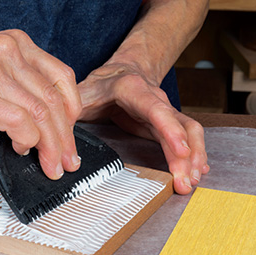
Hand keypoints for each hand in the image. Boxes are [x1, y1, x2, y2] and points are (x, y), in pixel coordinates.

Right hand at [0, 29, 81, 179]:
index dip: (73, 111)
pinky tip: (21, 147)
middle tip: (66, 160)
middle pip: (54, 101)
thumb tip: (45, 120)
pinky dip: (27, 141)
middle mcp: (9, 53)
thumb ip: (20, 84)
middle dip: (66, 138)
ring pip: (41, 115)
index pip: (62, 78)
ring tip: (49, 163)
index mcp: (17, 44)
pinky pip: (19, 122)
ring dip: (51, 147)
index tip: (70, 133)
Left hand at [78, 63, 208, 193]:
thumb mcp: (81, 93)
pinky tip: (197, 171)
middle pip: (179, 125)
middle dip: (186, 155)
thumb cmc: (101, 84)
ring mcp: (165, 112)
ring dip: (195, 157)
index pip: (156, 109)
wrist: (121, 72)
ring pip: (189, 132)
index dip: (170, 130)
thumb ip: (70, 113)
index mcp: (133, 90)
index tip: (180, 151)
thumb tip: (58, 142)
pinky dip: (194, 155)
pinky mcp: (168, 125)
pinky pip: (187, 137)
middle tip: (186, 181)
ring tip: (192, 181)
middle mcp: (156, 100)